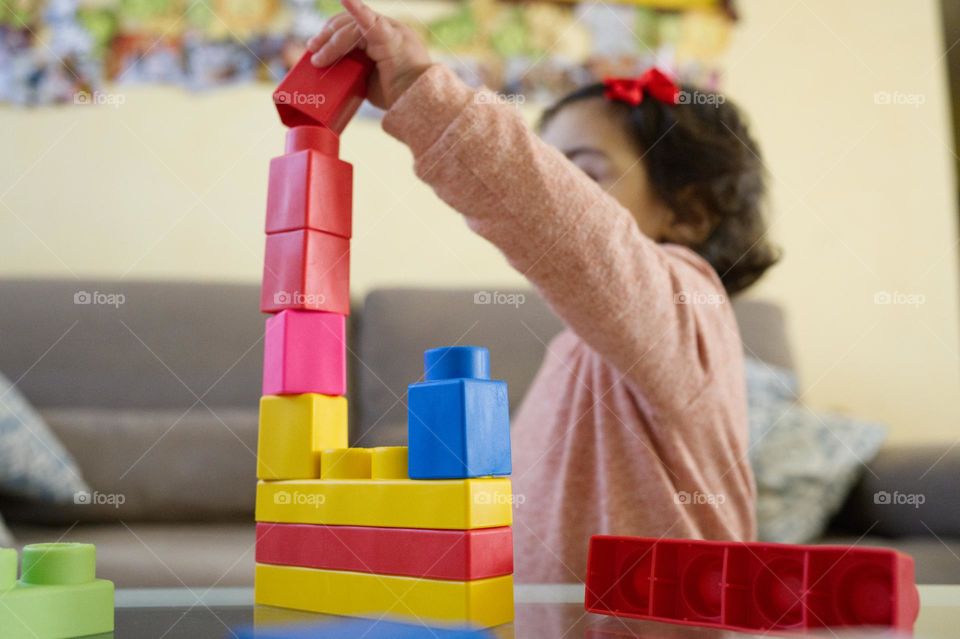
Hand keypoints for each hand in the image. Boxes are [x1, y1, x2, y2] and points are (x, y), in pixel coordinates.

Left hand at [307, 0, 432, 109]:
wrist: (417, 103)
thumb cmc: (397, 95)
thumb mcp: (368, 78)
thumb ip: (354, 68)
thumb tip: (332, 72)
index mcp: (383, 37)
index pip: (352, 27)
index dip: (332, 34)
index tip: (315, 46)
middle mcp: (387, 28)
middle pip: (348, 24)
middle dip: (327, 36)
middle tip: (312, 50)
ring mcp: (391, 30)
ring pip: (352, 28)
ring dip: (332, 43)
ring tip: (318, 59)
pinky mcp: (391, 38)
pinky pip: (371, 22)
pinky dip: (357, 10)